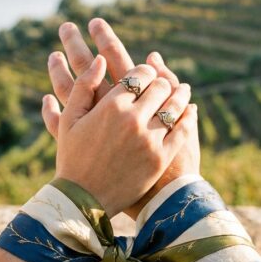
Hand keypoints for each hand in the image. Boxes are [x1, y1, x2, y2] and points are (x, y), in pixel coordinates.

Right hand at [42, 18, 200, 217]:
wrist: (84, 201)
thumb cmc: (73, 158)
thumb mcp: (70, 120)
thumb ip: (84, 85)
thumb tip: (100, 60)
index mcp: (111, 106)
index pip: (139, 75)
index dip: (145, 71)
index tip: (145, 72)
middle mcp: (133, 119)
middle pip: (160, 87)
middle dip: (163, 81)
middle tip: (165, 81)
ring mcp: (150, 139)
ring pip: (175, 105)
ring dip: (181, 94)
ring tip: (183, 91)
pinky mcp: (161, 158)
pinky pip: (182, 129)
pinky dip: (189, 117)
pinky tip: (189, 112)